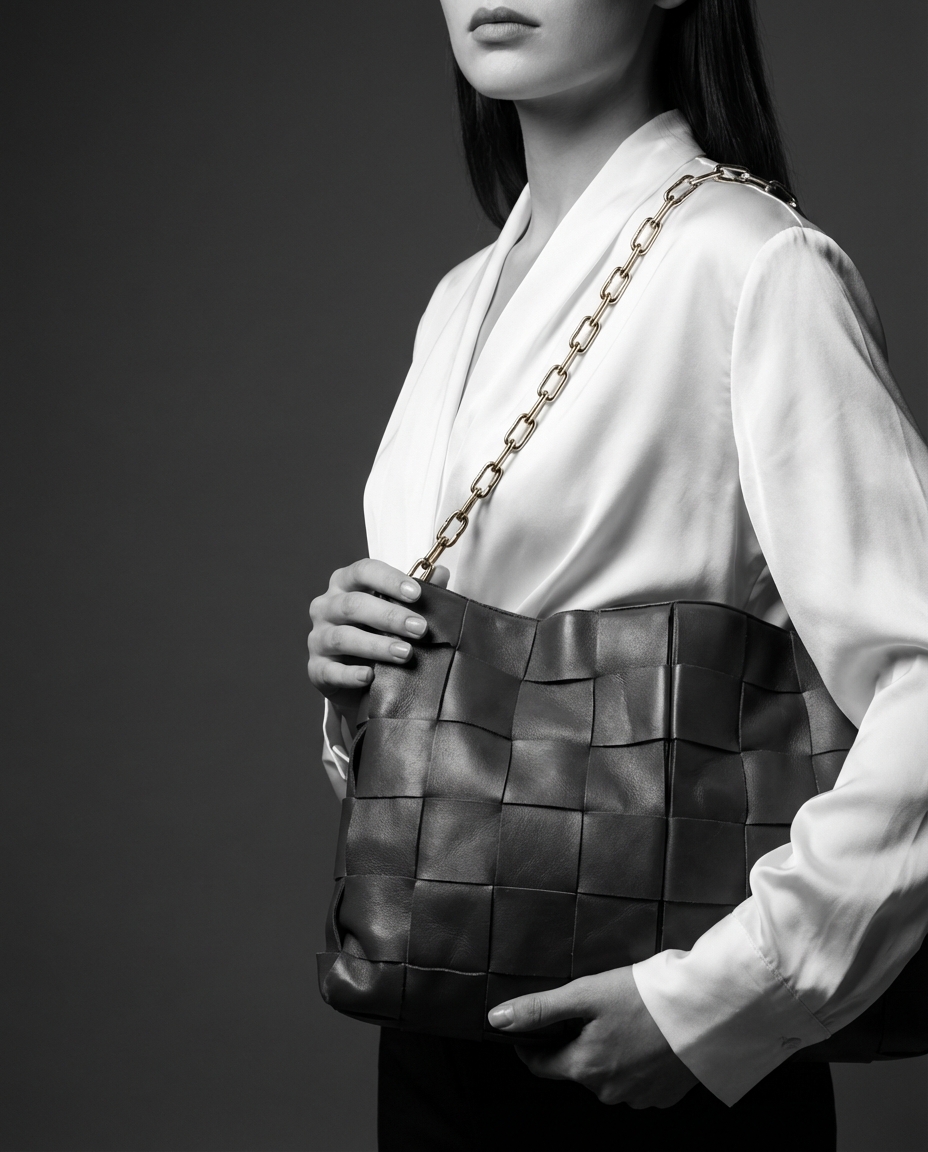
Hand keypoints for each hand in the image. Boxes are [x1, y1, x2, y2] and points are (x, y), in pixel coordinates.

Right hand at [307, 558, 448, 716]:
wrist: (356, 676)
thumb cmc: (376, 632)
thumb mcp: (396, 610)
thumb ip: (416, 593)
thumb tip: (441, 573)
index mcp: (345, 584)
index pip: (363, 571)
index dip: (389, 580)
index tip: (416, 594)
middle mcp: (326, 607)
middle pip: (354, 605)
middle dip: (390, 616)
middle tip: (419, 628)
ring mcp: (318, 638)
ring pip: (343, 637)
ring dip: (376, 645)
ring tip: (405, 653)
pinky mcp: (317, 668)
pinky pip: (331, 671)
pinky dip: (350, 674)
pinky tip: (370, 676)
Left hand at [488, 966, 698, 1108]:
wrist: (705, 1010)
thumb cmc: (644, 997)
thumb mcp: (585, 994)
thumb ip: (540, 1009)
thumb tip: (496, 1019)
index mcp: (584, 1068)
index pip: (540, 1064)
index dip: (530, 1044)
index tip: (530, 1027)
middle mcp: (608, 1091)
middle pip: (575, 1068)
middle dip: (575, 1042)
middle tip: (590, 1010)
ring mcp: (639, 1097)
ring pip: (606, 1076)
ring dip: (606, 1053)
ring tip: (621, 1019)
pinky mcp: (664, 1095)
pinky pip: (636, 1081)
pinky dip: (634, 1062)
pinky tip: (644, 1037)